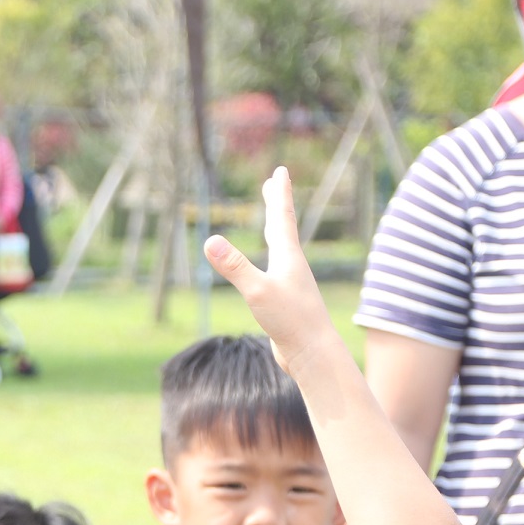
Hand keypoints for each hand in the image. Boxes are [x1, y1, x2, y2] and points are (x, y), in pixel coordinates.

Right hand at [204, 167, 333, 374]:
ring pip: (282, 249)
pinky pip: (276, 271)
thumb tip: (209, 240)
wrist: (314, 354)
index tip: (280, 170)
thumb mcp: (257, 291)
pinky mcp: (287, 302)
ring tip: (271, 223)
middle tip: (273, 185)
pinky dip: (271, 258)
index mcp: (288, 257)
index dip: (279, 192)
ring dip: (276, 231)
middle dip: (277, 205)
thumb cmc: (291, 321)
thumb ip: (234, 266)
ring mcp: (292, 284)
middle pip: (283, 228)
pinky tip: (269, 269)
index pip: (282, 216)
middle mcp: (292, 266)